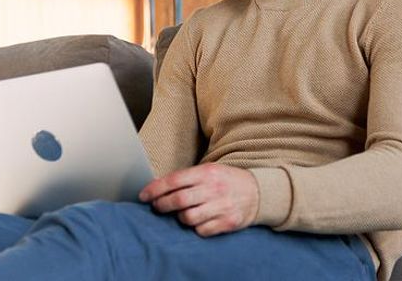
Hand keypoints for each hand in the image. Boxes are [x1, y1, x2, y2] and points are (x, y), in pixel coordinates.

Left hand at [139, 163, 258, 236]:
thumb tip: (158, 186)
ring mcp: (222, 207)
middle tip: (157, 207)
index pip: (174, 180)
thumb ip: (187, 177)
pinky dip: (196, 228)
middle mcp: (214, 189)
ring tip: (183, 213)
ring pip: (188, 218)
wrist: (258, 192)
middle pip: (178, 200)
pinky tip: (199, 221)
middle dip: (162, 205)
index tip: (144, 196)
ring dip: (180, 217)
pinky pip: (202, 230)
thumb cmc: (227, 181)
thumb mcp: (210, 170)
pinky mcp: (228, 222)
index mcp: (207, 172)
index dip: (155, 189)